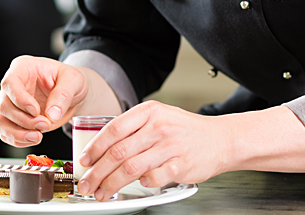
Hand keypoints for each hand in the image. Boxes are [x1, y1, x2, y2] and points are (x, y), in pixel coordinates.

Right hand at [0, 56, 88, 146]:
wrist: (73, 94)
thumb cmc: (70, 81)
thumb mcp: (74, 80)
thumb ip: (63, 94)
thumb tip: (51, 114)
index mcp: (23, 68)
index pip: (10, 82)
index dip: (20, 99)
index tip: (35, 111)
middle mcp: (13, 86)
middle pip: (5, 105)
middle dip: (24, 120)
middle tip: (45, 124)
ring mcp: (12, 104)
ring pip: (0, 121)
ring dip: (17, 133)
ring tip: (38, 136)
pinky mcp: (14, 120)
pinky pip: (6, 133)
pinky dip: (18, 140)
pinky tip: (33, 139)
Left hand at [76, 100, 230, 200]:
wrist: (220, 138)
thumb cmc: (184, 128)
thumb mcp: (158, 116)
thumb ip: (134, 127)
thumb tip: (102, 145)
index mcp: (149, 111)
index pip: (114, 129)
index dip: (95, 147)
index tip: (85, 160)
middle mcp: (158, 127)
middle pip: (118, 152)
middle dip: (97, 171)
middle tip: (87, 183)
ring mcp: (170, 146)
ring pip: (132, 168)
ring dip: (111, 183)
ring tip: (101, 192)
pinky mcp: (181, 165)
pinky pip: (154, 178)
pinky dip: (142, 184)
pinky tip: (136, 187)